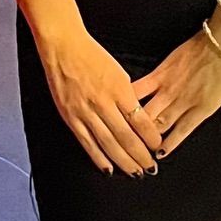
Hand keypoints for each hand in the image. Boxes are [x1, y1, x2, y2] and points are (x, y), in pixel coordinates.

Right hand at [37, 26, 163, 175]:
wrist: (63, 47)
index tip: (157, 146)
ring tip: (135, 172)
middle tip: (150, 167)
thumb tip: (138, 118)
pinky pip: (87, 142)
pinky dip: (98, 157)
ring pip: (108, 143)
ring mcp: (86, 112)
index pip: (140, 120)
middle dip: (141, 155)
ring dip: (123, 161)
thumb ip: (128, 96)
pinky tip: (108, 168)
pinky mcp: (71, 117)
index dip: (150, 137)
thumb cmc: (91, 55)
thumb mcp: (119, 72)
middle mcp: (103, 103)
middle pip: (126, 137)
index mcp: (119, 90)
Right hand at [132, 24, 220, 154]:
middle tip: (134, 147)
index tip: (154, 155)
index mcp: (201, 111)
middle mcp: (183, 104)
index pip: (178, 134)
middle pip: (158, 127)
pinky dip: (130, 99)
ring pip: (146, 113)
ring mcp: (170, 88)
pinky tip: (120, 105)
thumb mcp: (219, 98)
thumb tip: (189, 118)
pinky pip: (141, 89)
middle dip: (145, 140)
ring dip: (134, 124)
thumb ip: (201, 110)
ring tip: (123, 131)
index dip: (165, 146)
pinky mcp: (161, 73)